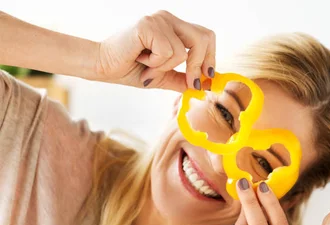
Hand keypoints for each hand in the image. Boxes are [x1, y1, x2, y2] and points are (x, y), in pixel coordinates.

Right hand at [95, 10, 215, 90]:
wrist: (103, 66)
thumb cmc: (131, 68)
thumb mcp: (165, 76)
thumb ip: (184, 79)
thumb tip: (206, 86)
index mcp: (175, 27)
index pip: (206, 36)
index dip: (211, 58)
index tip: (206, 78)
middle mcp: (169, 19)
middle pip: (204, 39)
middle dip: (198, 66)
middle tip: (190, 82)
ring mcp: (159, 19)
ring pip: (184, 52)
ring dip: (166, 68)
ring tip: (148, 67)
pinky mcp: (148, 25)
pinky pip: (168, 52)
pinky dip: (156, 64)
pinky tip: (141, 59)